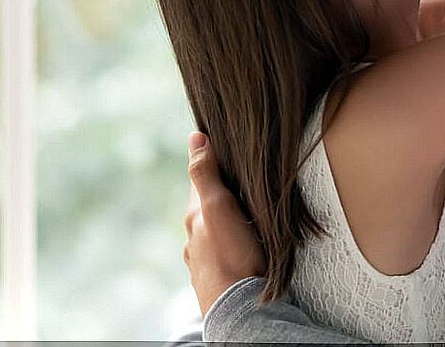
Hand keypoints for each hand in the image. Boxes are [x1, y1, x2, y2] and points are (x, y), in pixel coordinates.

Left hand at [184, 132, 266, 316]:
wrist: (239, 308)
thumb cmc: (231, 255)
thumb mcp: (218, 206)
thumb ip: (206, 173)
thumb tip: (195, 137)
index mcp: (195, 216)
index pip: (201, 180)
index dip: (215, 164)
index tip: (230, 151)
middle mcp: (194, 237)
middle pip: (209, 205)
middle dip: (225, 193)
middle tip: (248, 183)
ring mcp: (204, 258)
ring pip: (217, 229)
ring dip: (230, 220)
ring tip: (251, 214)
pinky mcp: (218, 275)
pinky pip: (225, 249)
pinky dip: (234, 242)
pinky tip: (246, 244)